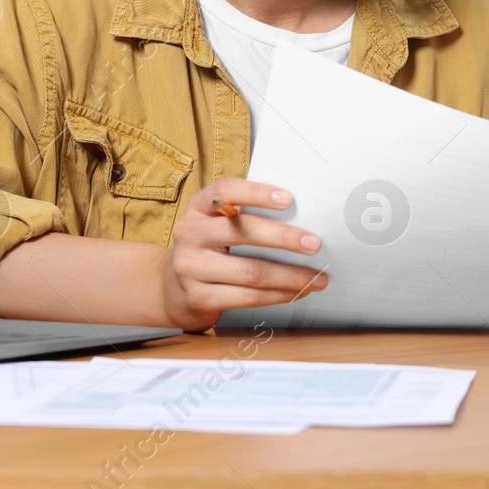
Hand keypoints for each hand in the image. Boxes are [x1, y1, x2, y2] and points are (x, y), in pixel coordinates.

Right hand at [160, 177, 326, 331]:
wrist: (172, 287)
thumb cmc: (208, 248)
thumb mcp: (216, 222)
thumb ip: (244, 214)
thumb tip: (301, 217)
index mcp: (199, 207)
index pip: (226, 191)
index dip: (258, 192)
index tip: (288, 198)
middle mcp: (190, 233)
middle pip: (244, 232)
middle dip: (285, 238)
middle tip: (314, 244)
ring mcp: (191, 267)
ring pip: (251, 271)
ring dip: (290, 276)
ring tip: (316, 278)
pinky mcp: (198, 297)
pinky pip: (247, 296)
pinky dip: (278, 295)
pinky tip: (295, 292)